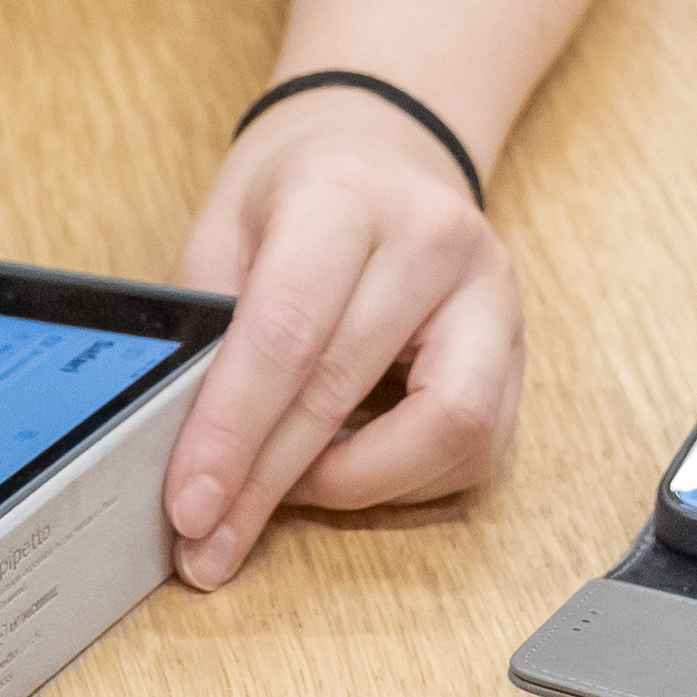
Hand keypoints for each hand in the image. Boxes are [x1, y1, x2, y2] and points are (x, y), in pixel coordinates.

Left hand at [163, 92, 516, 588]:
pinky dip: (402, 479)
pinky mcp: (520, 349)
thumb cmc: (301, 189)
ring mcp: (492, 296)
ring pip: (446, 434)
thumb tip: (177, 443)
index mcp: (344, 196)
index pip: (286, 333)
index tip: (189, 505)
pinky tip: (346, 467)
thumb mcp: (227, 225)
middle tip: (209, 548)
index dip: (232, 432)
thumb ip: (206, 326)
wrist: (388, 148)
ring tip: (285, 492)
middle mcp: (434, 241)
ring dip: (353, 488)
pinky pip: (474, 450)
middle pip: (345, 391)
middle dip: (266, 486)